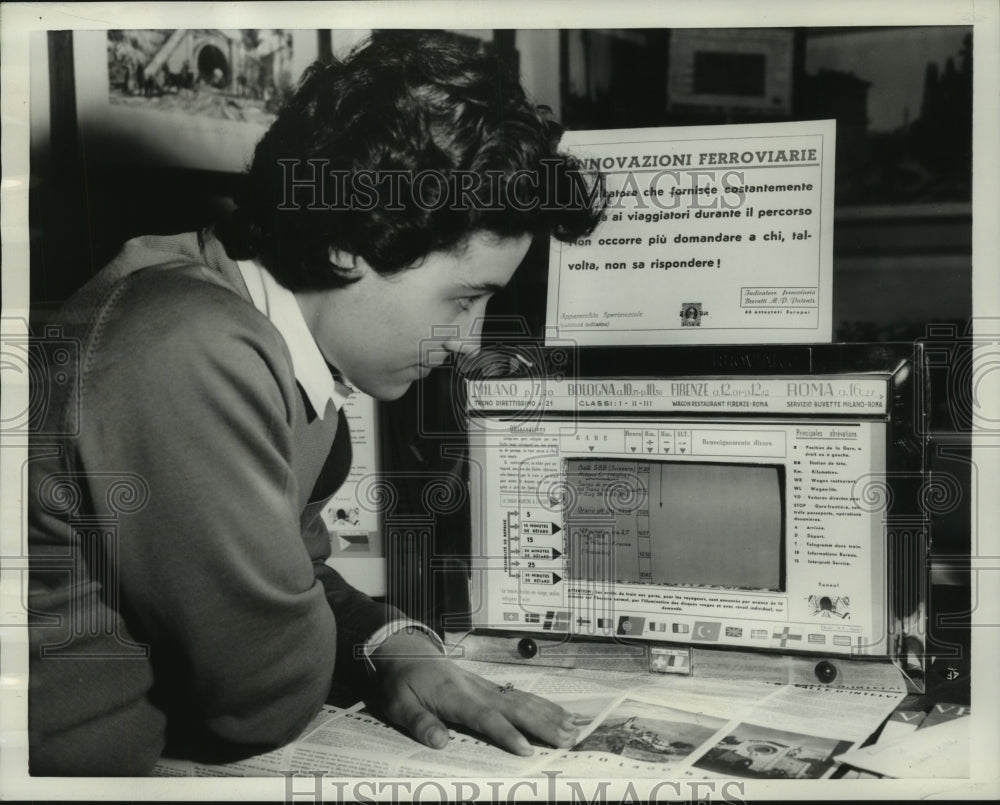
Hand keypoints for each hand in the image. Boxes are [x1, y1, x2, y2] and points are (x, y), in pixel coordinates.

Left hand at [369, 630, 579, 755]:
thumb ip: (419, 722)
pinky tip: (560, 714)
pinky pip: (521, 696)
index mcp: (454, 696)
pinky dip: (544, 705)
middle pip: (514, 707)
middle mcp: (476, 689)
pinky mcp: (490, 688)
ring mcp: (486, 687)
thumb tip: (439, 741)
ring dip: (549, 715)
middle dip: (542, 725)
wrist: (405, 651)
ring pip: (523, 700)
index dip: (506, 733)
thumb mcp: (399, 703)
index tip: (526, 749)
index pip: (484, 716)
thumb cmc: (401, 681)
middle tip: (567, 741)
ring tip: (574, 731)